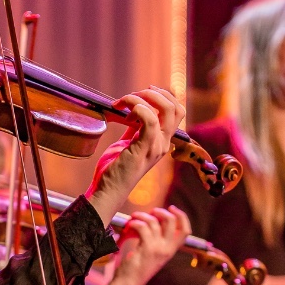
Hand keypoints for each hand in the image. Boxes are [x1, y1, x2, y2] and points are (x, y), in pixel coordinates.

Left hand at [86, 87, 185, 225]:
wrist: (107, 191)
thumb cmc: (115, 169)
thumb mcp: (127, 143)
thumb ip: (134, 128)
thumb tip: (132, 110)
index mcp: (162, 141)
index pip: (176, 111)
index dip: (162, 96)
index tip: (141, 94)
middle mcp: (163, 144)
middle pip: (176, 107)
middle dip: (154, 93)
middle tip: (132, 96)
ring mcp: (156, 147)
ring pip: (165, 110)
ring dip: (142, 98)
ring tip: (123, 102)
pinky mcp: (143, 149)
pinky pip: (149, 120)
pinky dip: (138, 107)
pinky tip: (123, 109)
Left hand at [97, 207, 189, 284]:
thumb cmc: (135, 269)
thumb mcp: (150, 254)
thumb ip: (155, 239)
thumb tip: (152, 219)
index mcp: (170, 251)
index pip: (186, 231)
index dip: (181, 216)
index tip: (172, 208)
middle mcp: (167, 250)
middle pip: (172, 221)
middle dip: (161, 211)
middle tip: (150, 213)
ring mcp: (158, 249)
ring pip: (154, 221)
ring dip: (143, 215)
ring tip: (134, 217)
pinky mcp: (146, 249)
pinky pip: (142, 227)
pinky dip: (135, 222)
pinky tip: (129, 225)